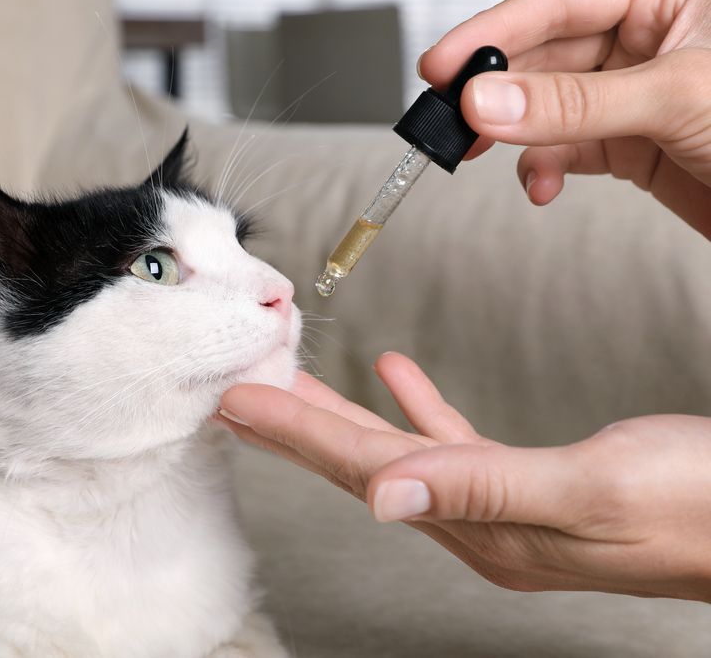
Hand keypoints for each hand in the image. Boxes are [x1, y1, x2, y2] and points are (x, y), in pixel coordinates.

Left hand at [218, 353, 710, 601]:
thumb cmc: (697, 504)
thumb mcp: (590, 487)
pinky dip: (418, 406)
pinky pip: (453, 440)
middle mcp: (481, 521)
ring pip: (398, 450)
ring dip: (343, 415)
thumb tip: (381, 498)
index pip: (362, 467)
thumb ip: (482, 488)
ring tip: (293, 386)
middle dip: (295, 427)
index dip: (293, 432)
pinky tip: (396, 374)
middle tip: (238, 394)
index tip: (233, 402)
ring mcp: (504, 504)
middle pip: (363, 462)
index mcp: (484, 524)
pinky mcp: (532, 481)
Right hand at [419, 0, 710, 237]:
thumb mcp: (676, 97)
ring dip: (515, 134)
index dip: (497, 30)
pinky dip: (542, 168)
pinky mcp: (630, 144)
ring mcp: (635, 93)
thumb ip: (574, 102)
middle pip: (546, 52)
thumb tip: (490, 102)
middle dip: (496, 88)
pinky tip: (540, 182)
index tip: (444, 65)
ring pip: (548, 105)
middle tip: (448, 114)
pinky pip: (565, 148)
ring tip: (480, 152)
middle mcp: (649, 37)